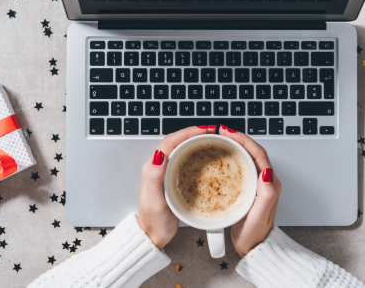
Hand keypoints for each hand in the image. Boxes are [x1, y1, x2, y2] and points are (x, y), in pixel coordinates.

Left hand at [138, 125, 217, 249]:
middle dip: (193, 132)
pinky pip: (187, 161)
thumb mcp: (153, 199)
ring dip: (196, 141)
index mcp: (153, 167)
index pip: (170, 142)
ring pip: (182, 150)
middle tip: (211, 130)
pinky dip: (197, 154)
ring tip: (211, 138)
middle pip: (177, 141)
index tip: (202, 129)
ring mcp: (169, 173)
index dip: (186, 132)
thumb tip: (159, 155)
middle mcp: (160, 167)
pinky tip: (207, 156)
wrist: (154, 235)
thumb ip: (153, 177)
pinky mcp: (177, 180)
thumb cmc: (153, 220)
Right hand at [221, 125, 280, 256]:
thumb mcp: (260, 215)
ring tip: (221, 138)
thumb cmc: (255, 234)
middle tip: (221, 131)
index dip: (244, 140)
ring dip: (235, 145)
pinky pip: (241, 166)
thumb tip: (267, 173)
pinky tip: (221, 156)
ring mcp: (256, 183)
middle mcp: (264, 180)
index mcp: (270, 183)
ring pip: (246, 157)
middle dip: (238, 138)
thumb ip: (267, 195)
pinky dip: (231, 157)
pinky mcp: (248, 188)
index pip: (258, 153)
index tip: (229, 133)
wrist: (253, 247)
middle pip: (252, 151)